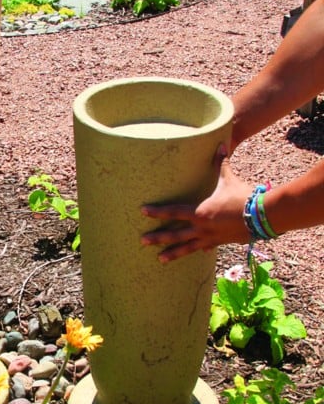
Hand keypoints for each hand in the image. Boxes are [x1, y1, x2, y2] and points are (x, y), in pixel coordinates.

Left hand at [141, 146, 250, 261]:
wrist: (262, 217)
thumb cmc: (243, 197)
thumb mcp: (229, 179)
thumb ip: (221, 163)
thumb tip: (220, 144)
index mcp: (200, 212)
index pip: (173, 211)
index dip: (157, 211)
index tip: (143, 212)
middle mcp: (201, 228)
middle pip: (175, 234)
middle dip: (158, 238)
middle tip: (142, 241)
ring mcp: (210, 238)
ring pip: (187, 247)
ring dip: (172, 253)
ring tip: (159, 259)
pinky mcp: (220, 243)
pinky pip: (205, 247)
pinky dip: (198, 249)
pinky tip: (195, 254)